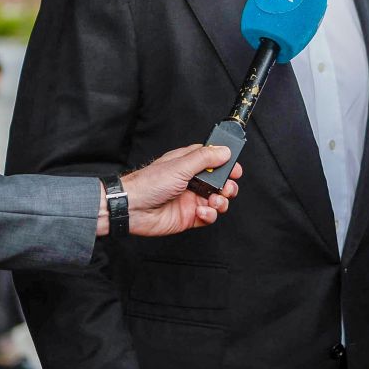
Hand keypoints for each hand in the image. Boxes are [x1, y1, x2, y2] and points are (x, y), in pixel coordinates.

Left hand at [121, 145, 240, 237]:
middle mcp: (192, 181)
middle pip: (220, 182)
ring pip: (218, 200)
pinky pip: (209, 216)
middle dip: (228, 185)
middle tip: (227, 187)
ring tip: (214, 201)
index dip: (226, 164)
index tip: (235, 169)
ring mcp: (191, 199)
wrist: (133, 209)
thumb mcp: (180, 166)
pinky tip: (201, 211)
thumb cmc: (149, 183)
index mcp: (188, 163)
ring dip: (221, 201)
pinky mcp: (190, 217)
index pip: (213, 160)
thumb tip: (225, 151)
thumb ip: (205, 158)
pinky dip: (210, 215)